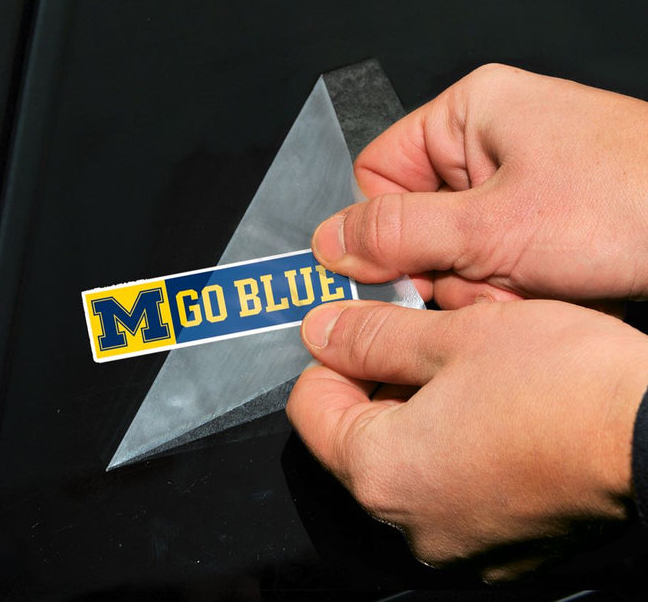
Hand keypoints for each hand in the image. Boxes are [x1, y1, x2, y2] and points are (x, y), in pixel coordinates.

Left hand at [286, 299, 647, 579]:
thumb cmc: (564, 385)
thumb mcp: (450, 336)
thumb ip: (371, 337)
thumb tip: (323, 332)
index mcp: (383, 474)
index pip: (311, 408)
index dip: (333, 359)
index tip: (363, 332)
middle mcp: (413, 523)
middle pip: (356, 437)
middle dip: (378, 383)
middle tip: (420, 339)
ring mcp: (460, 541)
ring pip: (405, 460)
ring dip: (419, 411)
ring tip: (465, 370)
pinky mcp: (502, 544)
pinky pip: (449, 486)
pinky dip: (454, 445)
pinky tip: (493, 410)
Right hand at [312, 64, 647, 307]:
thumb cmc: (631, 201)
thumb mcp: (492, 225)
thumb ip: (399, 234)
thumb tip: (331, 241)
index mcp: (469, 114)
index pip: (377, 174)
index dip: (382, 228)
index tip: (398, 270)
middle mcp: (489, 143)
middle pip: (416, 220)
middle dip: (444, 265)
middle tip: (479, 279)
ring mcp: (517, 183)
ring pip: (454, 251)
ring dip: (480, 283)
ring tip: (526, 282)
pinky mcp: (540, 218)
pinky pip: (492, 261)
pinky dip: (509, 287)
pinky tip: (545, 287)